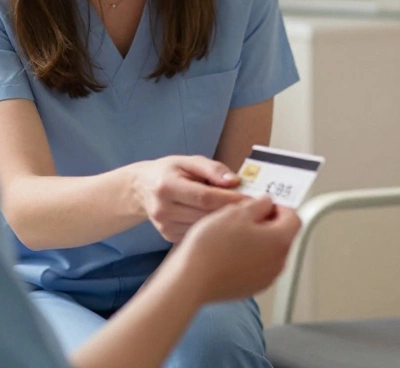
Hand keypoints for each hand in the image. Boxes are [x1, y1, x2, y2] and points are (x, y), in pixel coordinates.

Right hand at [130, 155, 245, 241]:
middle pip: (205, 216)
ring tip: (244, 219)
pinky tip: (226, 227)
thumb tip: (235, 182)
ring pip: (203, 230)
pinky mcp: (168, 237)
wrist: (142, 188)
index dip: (230, 200)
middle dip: (232, 214)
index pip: (204, 197)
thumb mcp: (189, 161)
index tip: (253, 200)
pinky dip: (214, 232)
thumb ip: (213, 169)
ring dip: (225, 225)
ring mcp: (164, 227)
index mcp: (167, 186)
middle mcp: (163, 209)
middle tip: (257, 212)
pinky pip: (198, 236)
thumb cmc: (170, 171)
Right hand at [175, 196, 300, 302]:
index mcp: (280, 240)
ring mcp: (266, 278)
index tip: (263, 205)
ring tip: (232, 236)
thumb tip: (266, 203)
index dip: (278, 207)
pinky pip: (256, 268)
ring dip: (257, 242)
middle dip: (267, 224)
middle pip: (282, 236)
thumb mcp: (236, 212)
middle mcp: (278, 262)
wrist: (191, 280)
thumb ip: (258, 204)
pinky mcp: (251, 288)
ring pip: (269, 253)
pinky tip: (227, 253)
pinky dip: (248, 259)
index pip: (293, 217)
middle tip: (244, 218)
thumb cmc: (212, 247)